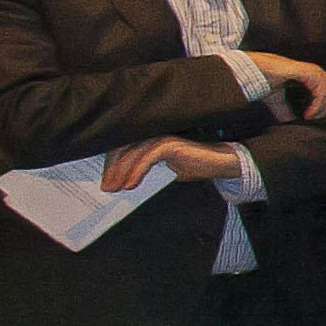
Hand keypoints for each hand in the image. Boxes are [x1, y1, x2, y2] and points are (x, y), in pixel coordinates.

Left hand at [107, 136, 247, 189]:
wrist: (220, 164)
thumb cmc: (194, 167)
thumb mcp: (163, 174)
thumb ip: (144, 175)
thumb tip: (121, 186)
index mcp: (148, 142)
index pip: (122, 150)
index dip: (110, 165)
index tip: (105, 183)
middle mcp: (152, 137)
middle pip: (122, 150)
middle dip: (112, 170)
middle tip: (107, 188)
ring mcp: (161, 139)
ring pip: (132, 153)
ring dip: (121, 172)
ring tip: (116, 188)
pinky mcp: (170, 144)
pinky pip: (147, 157)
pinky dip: (137, 171)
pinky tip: (131, 184)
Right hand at [245, 52, 325, 117]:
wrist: (250, 72)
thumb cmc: (263, 83)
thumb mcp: (279, 102)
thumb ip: (289, 112)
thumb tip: (295, 126)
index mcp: (314, 78)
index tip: (312, 117)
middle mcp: (317, 73)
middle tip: (313, 118)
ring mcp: (313, 71)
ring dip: (324, 109)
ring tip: (309, 116)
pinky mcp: (308, 72)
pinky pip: (324, 91)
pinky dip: (318, 106)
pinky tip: (306, 114)